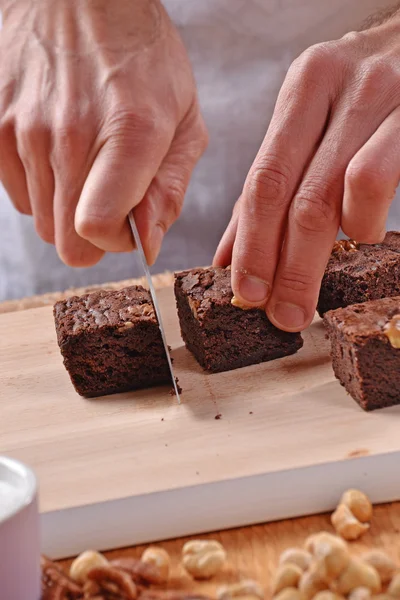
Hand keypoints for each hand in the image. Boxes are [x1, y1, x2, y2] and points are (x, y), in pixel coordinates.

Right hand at [0, 0, 206, 265]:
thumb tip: (147, 243)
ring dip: (66, 206)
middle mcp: (69, 134)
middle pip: (66, 241)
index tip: (129, 224)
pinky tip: (57, 148)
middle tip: (109, 192)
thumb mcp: (184, 119)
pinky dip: (40, 185)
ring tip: (84, 159)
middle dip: (93, 232)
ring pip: (40, 221)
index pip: (96, 228)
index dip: (116, 241)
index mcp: (130, 132)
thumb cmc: (141, 59)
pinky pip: (17, 194)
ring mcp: (24, 129)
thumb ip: (170, 189)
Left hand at [215, 11, 399, 330]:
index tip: (246, 291)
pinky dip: (365, 221)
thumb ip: (272, 186)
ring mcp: (384, 98)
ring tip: (317, 281)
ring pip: (336, 193)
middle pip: (294, 193)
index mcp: (304, 88)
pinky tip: (364, 233)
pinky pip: (379, 180)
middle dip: (283, 265)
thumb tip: (230, 255)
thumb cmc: (362, 96)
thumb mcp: (311, 124)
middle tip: (281, 314)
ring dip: (320, 254)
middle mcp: (339, 86)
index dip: (251, 243)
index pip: (264, 179)